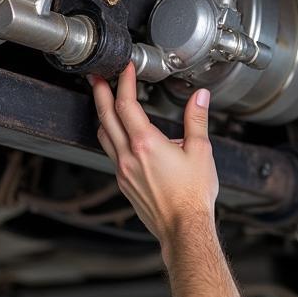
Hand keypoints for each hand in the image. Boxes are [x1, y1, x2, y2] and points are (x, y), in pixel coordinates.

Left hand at [90, 61, 217, 245]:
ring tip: (106, 103)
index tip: (125, 69)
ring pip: (104, 136)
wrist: (183, 226)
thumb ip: (196, 120)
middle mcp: (128, 156)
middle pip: (106, 117)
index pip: (127, 105)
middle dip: (101, 93)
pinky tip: (121, 136)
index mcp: (146, 144)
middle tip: (97, 77)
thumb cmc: (193, 195)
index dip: (123, 82)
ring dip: (103, 116)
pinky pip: (111, 154)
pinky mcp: (124, 183)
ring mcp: (123, 171)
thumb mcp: (200, 151)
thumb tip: (199, 97)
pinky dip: (112, 137)